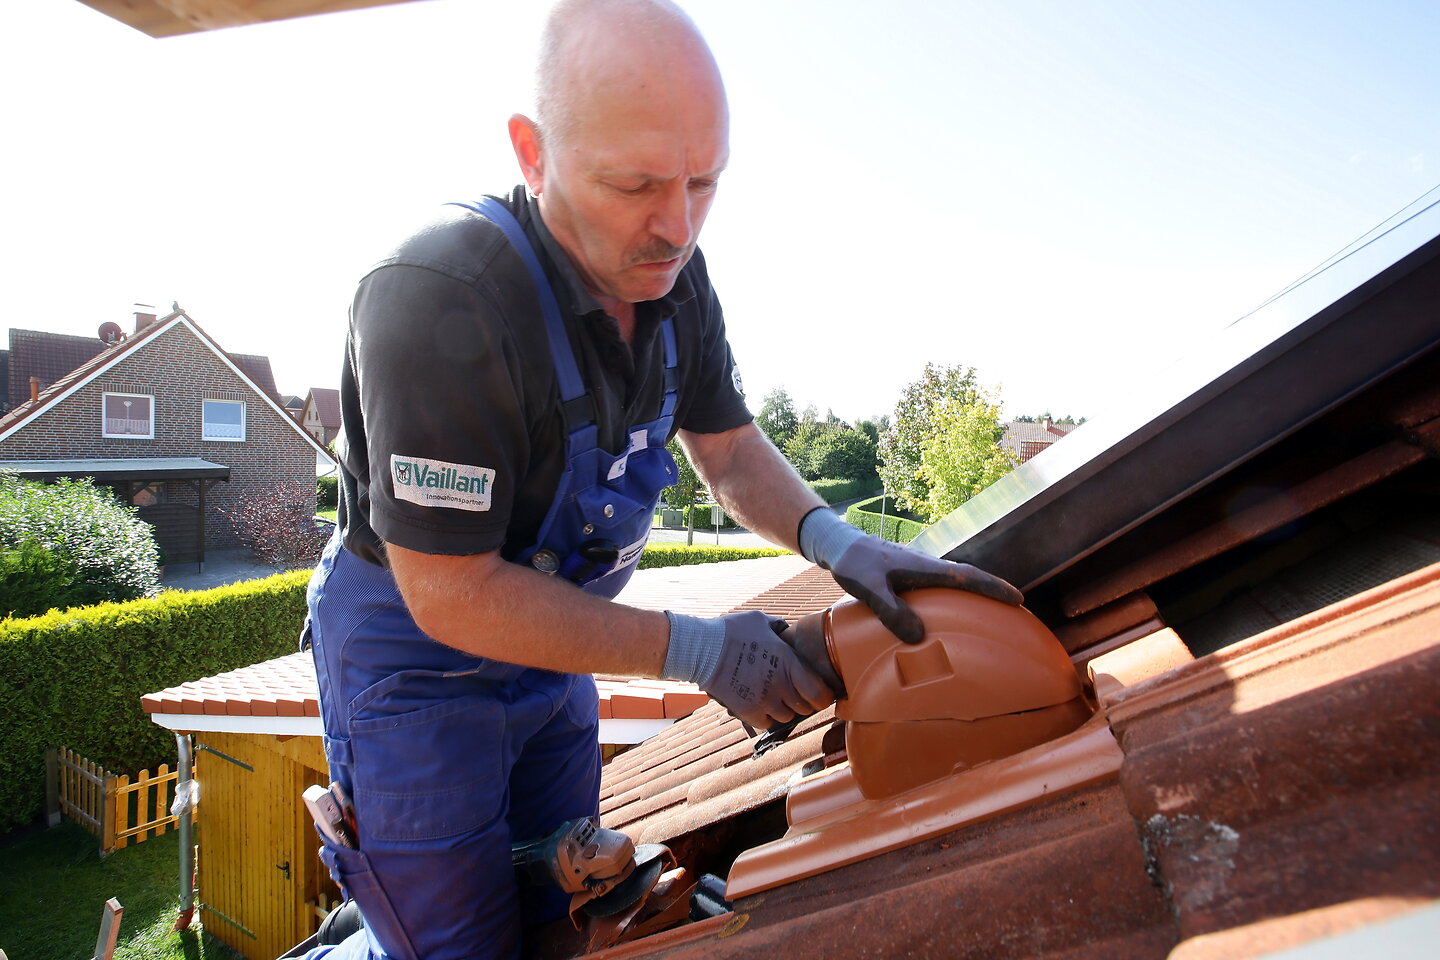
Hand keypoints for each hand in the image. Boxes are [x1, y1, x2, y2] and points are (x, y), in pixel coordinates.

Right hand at [662, 610, 834, 729]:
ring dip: (783, 709)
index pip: (820, 693)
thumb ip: (779, 628)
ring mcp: (765, 701)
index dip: (824, 696)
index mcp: (789, 663)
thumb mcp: (761, 621)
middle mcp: (781, 685)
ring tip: (774, 698)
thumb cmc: (732, 631)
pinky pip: (767, 723)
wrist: (702, 649)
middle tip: (794, 693)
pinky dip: (765, 717)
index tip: (820, 694)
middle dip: (802, 701)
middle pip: (805, 707)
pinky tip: (759, 705)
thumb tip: (785, 630)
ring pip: (786, 717)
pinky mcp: (748, 711)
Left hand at [799, 507, 1022, 643]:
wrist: (839, 545)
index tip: (1017, 598)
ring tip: (990, 614)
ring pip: (954, 582)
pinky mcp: (909, 575)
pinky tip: (949, 614)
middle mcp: (927, 566)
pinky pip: (939, 587)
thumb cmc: (853, 564)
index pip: (966, 576)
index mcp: (924, 567)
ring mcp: (919, 570)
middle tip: (1015, 608)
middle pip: (967, 578)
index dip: (992, 587)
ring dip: (974, 594)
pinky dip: (953, 597)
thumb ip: (891, 611)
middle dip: (992, 591)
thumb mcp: (868, 588)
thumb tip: (918, 636)